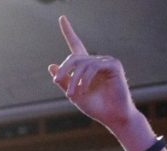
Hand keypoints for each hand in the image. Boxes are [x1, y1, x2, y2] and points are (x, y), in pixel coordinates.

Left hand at [48, 17, 138, 132]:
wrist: (112, 117)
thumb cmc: (95, 107)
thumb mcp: (74, 94)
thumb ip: (64, 81)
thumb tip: (52, 66)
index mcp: (86, 67)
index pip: (76, 45)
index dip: (69, 31)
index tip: (62, 18)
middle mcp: (96, 61)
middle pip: (75, 57)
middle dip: (65, 69)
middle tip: (57, 81)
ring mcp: (106, 62)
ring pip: (83, 64)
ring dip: (74, 79)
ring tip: (72, 94)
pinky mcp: (114, 65)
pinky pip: (94, 66)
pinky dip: (86, 78)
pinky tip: (84, 89)